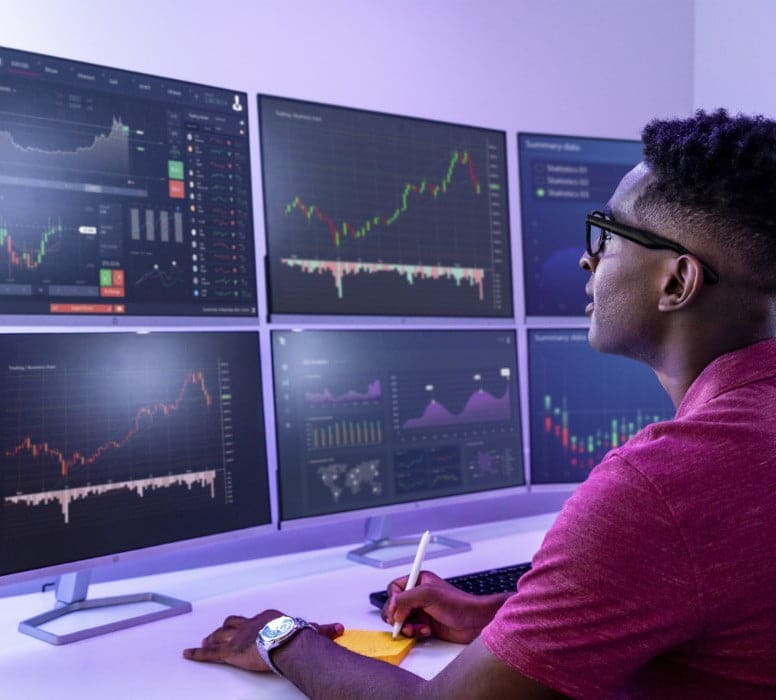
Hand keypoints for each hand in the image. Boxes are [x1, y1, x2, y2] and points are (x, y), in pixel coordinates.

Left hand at [183, 609, 343, 671]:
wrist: (284, 640)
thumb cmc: (295, 635)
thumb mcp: (310, 629)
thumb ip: (323, 629)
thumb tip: (339, 628)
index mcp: (266, 618)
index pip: (253, 620)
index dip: (246, 624)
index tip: (244, 626)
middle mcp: (249, 624)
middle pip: (232, 623)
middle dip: (224, 629)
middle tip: (217, 633)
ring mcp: (237, 637)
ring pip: (219, 636)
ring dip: (210, 639)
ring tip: (202, 643)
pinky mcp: (229, 652)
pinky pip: (209, 653)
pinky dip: (197, 654)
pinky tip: (188, 654)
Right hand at [382, 571, 507, 643]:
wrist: (474, 622)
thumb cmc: (458, 604)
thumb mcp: (428, 594)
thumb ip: (406, 598)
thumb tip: (393, 609)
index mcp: (418, 581)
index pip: (394, 588)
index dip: (392, 600)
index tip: (395, 610)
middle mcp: (418, 595)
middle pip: (395, 605)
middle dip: (396, 616)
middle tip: (401, 623)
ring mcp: (421, 610)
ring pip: (401, 619)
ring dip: (406, 626)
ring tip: (414, 629)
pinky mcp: (425, 624)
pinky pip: (411, 629)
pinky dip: (415, 632)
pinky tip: (425, 631)